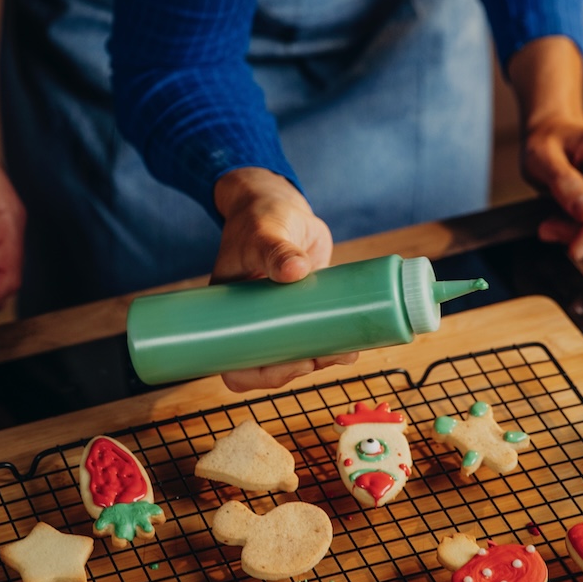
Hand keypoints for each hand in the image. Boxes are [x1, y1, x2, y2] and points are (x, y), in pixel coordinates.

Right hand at [211, 168, 355, 391]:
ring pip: (298, 357)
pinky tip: (352, 345)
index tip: (292, 363)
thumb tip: (295, 269)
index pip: (236, 366)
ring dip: (322, 360)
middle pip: (271, 367)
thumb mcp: (263, 233)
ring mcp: (282, 320)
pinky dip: (335, 345)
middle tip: (323, 357)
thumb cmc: (260, 218)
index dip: (262, 376)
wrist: (282, 205)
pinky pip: (317, 339)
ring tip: (345, 352)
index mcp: (230, 317)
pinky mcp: (307, 311)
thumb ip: (276, 249)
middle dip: (300, 369)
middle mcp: (254, 324)